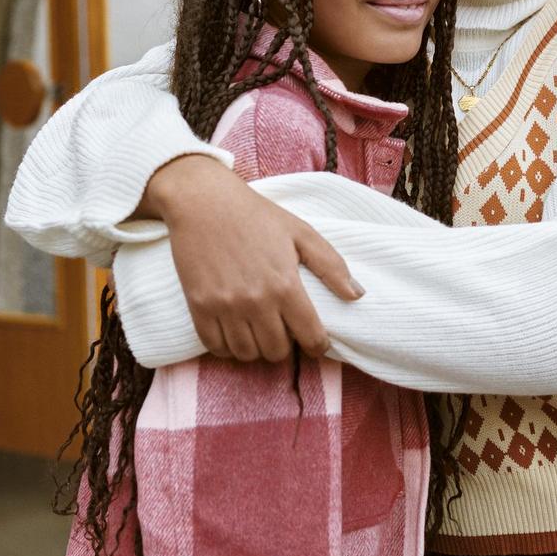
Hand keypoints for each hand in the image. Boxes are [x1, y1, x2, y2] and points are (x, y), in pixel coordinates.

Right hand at [139, 155, 363, 363]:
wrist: (203, 201)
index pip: (311, 337)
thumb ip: (331, 265)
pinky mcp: (199, 307)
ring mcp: (225, 306)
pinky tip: (234, 333)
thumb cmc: (255, 215)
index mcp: (285, 285)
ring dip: (256, 349)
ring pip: (247, 354)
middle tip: (283, 331)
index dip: (318, 346)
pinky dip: (227, 347)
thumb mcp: (300, 232)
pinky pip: (216, 347)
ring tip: (258, 332)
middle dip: (285, 346)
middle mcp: (256, 301)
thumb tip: (356, 295)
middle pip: (277, 352)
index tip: (315, 342)